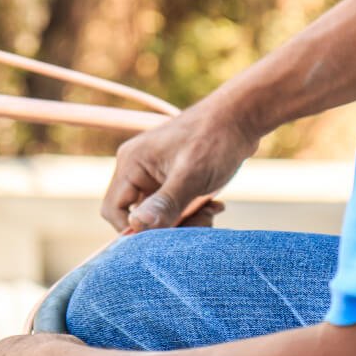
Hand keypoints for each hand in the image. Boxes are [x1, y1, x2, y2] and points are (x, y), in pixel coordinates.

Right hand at [101, 102, 258, 231]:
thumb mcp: (191, 176)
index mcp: (131, 164)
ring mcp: (154, 175)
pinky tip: (214, 206)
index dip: (134, 230)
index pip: (113, 210)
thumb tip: (137, 226)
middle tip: (199, 222)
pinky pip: (173, 207)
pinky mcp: (172, 179)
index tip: (164, 238)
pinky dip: (192, 213)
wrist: (242, 117)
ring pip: (158, 216)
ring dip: (185, 221)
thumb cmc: (215, 140)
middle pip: (138, 216)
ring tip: (211, 212)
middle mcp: (137, 169)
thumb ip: (164, 203)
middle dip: (168, 227)